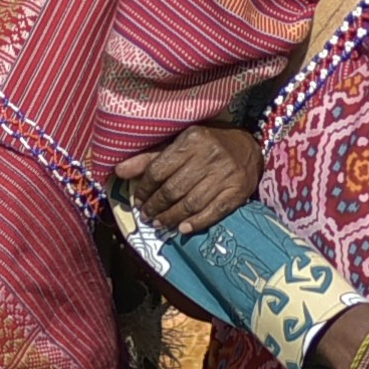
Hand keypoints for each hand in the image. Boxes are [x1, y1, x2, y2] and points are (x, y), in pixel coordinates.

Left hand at [113, 126, 264, 234]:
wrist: (249, 146)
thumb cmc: (208, 144)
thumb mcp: (180, 144)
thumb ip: (150, 158)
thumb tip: (118, 171)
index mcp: (192, 139)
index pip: (160, 169)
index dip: (144, 189)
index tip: (138, 201)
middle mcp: (210, 155)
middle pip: (174, 189)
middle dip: (156, 206)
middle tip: (147, 216)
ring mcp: (226, 175)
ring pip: (191, 203)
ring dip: (171, 218)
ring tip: (160, 224)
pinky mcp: (238, 191)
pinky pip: (213, 212)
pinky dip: (196, 223)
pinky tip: (182, 229)